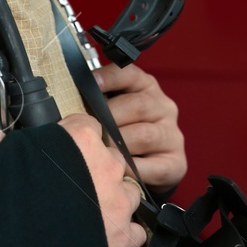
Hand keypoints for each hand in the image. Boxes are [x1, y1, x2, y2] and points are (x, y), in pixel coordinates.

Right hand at [0, 114, 145, 246]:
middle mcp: (106, 167)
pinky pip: (135, 231)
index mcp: (81, 139)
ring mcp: (117, 204)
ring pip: (129, 192)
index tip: (62, 154)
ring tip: (88, 210)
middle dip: (95, 169)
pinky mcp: (119, 237)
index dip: (74, 140)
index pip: (89, 127)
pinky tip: (102, 233)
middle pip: (112, 159)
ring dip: (113, 198)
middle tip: (71, 186)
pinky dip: (122, 232)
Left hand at [95, 62, 186, 191]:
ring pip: (144, 135)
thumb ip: (99, 102)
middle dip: (109, 118)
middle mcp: (164, 108)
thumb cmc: (123, 135)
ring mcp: (172, 135)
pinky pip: (153, 166)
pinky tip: (118, 172)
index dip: (110, 78)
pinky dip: (132, 169)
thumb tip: (71, 98)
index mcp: (147, 88)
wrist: (149, 168)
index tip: (91, 83)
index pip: (131, 75)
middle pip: (138, 106)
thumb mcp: (113, 112)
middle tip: (89, 129)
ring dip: (119, 145)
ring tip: (100, 152)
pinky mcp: (176, 162)